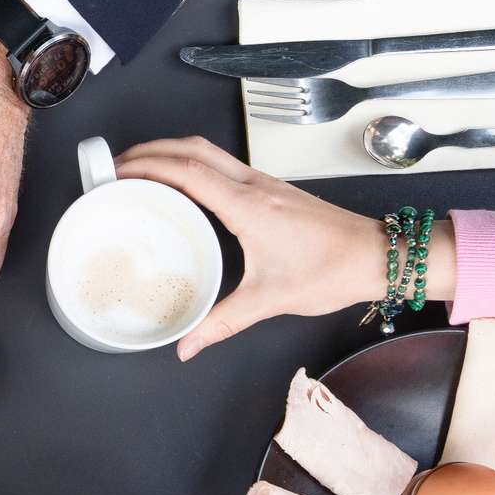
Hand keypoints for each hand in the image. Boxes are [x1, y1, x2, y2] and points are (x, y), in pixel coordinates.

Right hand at [113, 137, 453, 359]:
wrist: (378, 255)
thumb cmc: (332, 270)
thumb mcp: (270, 300)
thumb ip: (222, 322)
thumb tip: (187, 345)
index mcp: (247, 205)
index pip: (187, 171)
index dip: (146, 167)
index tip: (116, 173)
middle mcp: (254, 185)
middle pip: (192, 149)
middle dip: (150, 150)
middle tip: (117, 166)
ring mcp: (264, 183)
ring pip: (209, 151)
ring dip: (171, 153)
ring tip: (141, 170)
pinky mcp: (272, 190)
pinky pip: (223, 165)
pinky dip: (193, 165)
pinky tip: (182, 187)